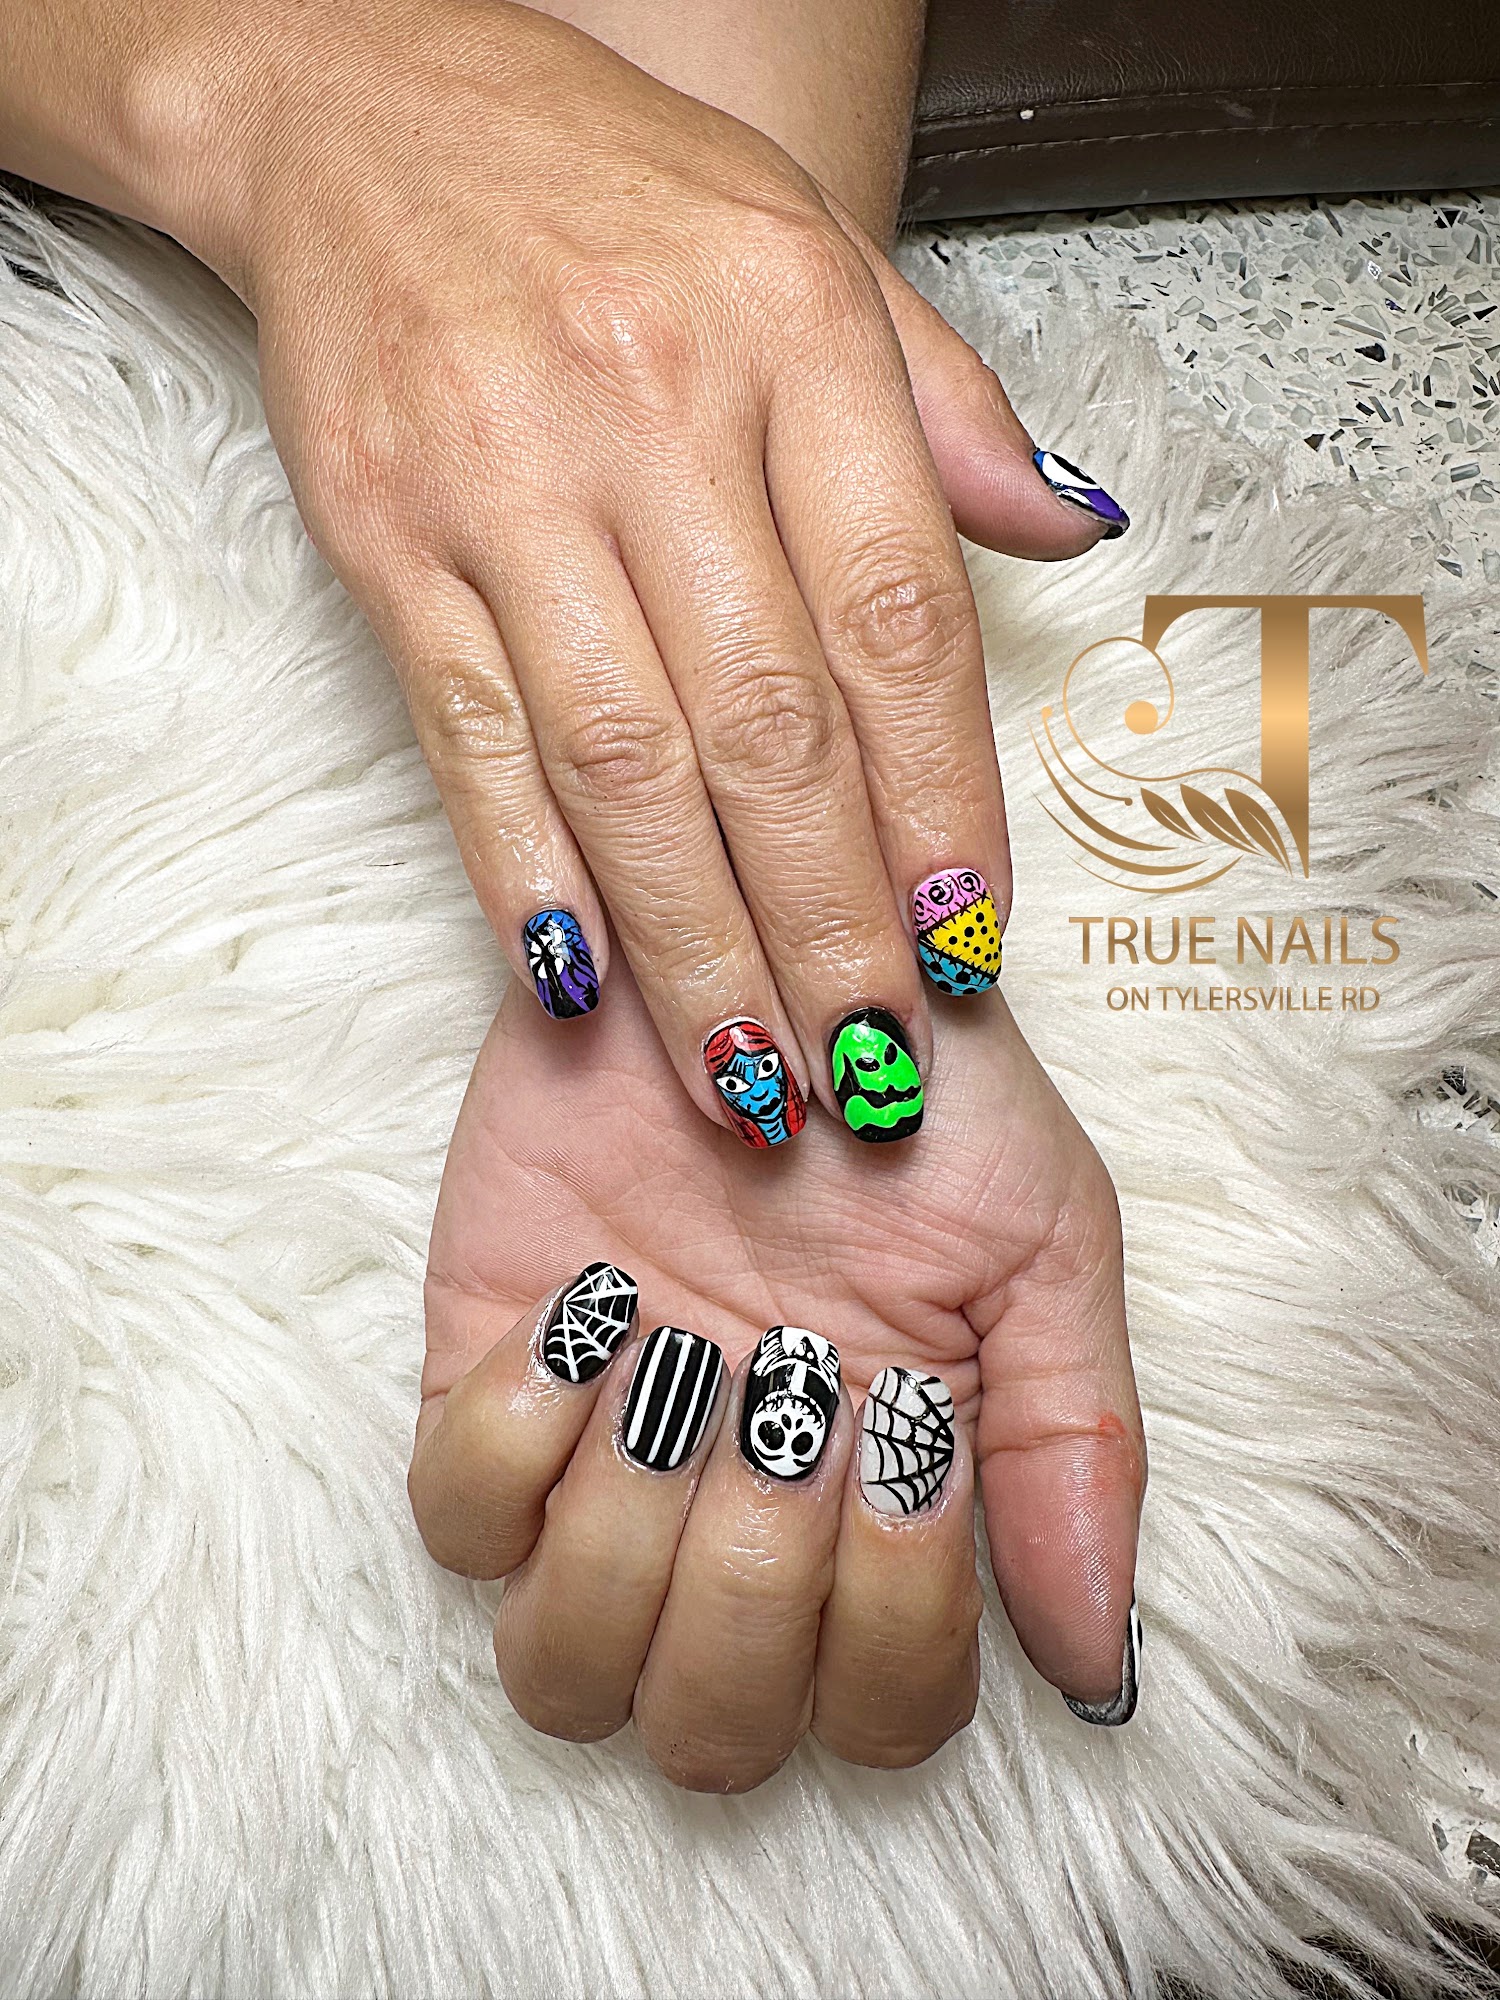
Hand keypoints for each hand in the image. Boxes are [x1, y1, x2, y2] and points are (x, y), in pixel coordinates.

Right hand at [170, 0, 1127, 1149]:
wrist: (362, 106)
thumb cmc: (612, 189)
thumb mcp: (816, 248)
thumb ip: (946, 408)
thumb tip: (1067, 536)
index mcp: (793, 332)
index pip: (896, 620)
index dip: (943, 804)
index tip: (970, 945)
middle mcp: (651, 408)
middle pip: (765, 722)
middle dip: (827, 918)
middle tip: (870, 1066)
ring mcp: (502, 478)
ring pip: (620, 759)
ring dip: (691, 940)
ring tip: (749, 1074)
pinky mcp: (383, 535)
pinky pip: (470, 736)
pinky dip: (528, 875)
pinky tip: (583, 989)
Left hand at [409, 958, 1144, 1789]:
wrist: (762, 936)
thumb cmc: (908, 1085)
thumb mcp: (1041, 1238)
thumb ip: (1073, 1443)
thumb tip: (1093, 1663)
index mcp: (880, 1515)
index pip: (881, 1717)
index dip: (891, 1622)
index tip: (899, 1430)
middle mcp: (734, 1524)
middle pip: (710, 1732)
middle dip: (752, 1586)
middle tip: (782, 1403)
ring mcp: (600, 1468)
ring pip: (562, 1673)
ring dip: (630, 1542)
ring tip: (676, 1363)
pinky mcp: (486, 1386)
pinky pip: (453, 1525)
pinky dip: (516, 1443)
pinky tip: (590, 1309)